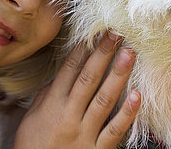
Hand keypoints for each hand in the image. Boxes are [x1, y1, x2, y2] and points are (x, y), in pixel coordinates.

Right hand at [13, 31, 139, 148]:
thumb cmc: (33, 146)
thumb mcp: (33, 118)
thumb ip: (48, 95)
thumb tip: (63, 73)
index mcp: (52, 105)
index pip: (69, 71)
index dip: (83, 50)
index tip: (95, 32)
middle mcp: (69, 116)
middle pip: (88, 79)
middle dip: (103, 54)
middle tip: (116, 34)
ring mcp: (84, 133)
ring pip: (104, 100)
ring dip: (118, 75)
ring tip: (129, 54)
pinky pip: (115, 130)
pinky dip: (127, 113)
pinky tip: (137, 96)